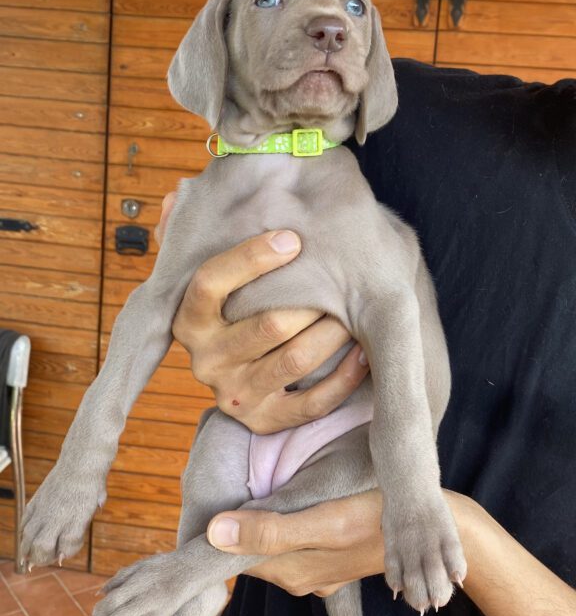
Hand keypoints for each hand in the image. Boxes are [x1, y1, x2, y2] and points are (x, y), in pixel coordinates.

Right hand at [156, 192, 368, 432]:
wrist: (243, 372)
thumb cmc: (239, 303)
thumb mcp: (214, 270)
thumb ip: (197, 232)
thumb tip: (178, 194)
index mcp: (188, 319)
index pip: (210, 282)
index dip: (251, 258)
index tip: (293, 239)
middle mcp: (205, 360)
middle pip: (267, 324)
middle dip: (312, 298)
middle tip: (341, 278)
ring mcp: (235, 393)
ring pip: (296, 359)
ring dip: (333, 332)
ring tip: (356, 309)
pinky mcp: (265, 421)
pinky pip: (312, 402)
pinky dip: (344, 376)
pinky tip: (363, 351)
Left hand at [206, 489, 475, 598]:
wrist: (435, 528)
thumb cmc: (377, 518)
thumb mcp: (323, 522)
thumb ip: (269, 531)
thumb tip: (212, 534)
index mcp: (289, 571)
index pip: (231, 553)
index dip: (216, 522)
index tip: (207, 484)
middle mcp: (298, 575)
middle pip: (250, 545)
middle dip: (236, 516)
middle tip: (227, 469)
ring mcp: (317, 567)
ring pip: (271, 539)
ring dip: (259, 513)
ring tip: (250, 472)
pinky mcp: (333, 554)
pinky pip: (294, 536)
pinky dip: (283, 516)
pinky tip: (290, 488)